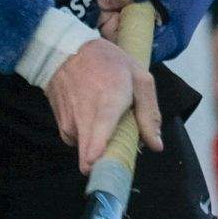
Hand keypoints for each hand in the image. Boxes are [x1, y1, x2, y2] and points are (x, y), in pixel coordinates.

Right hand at [44, 35, 162, 172]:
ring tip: (106, 119)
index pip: (96, 145)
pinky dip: (88, 136)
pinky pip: (79, 142)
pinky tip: (92, 117)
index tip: (105, 169)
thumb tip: (156, 145)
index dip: (101, 160)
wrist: (66, 50)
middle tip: (122, 145)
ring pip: (88, 152)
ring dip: (100, 144)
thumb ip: (149, 113)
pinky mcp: (61, 127)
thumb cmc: (107, 62)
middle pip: (91, 161)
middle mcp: (84, 121)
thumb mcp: (138, 77)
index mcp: (107, 107)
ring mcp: (69, 125)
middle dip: (109, 161)